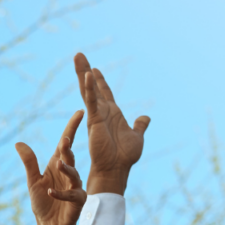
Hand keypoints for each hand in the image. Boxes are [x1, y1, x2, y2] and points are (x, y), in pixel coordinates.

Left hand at [16, 110, 86, 224]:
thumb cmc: (43, 203)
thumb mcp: (33, 181)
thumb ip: (29, 162)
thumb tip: (19, 143)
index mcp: (58, 165)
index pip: (65, 143)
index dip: (72, 127)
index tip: (79, 111)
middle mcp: (68, 173)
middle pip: (70, 156)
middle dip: (68, 148)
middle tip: (65, 140)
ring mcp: (75, 187)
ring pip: (74, 174)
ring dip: (66, 169)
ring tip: (58, 164)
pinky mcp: (77, 201)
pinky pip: (72, 195)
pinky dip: (60, 193)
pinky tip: (49, 192)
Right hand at [75, 53, 149, 195]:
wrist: (116, 169)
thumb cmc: (124, 157)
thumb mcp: (137, 137)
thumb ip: (139, 126)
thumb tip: (146, 117)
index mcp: (111, 114)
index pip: (104, 93)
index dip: (100, 80)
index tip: (94, 68)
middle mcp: (102, 112)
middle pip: (92, 86)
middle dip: (84, 70)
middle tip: (78, 54)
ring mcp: (96, 115)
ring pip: (88, 90)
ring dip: (83, 72)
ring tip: (78, 56)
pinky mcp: (93, 120)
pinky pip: (91, 100)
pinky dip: (89, 88)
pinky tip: (87, 74)